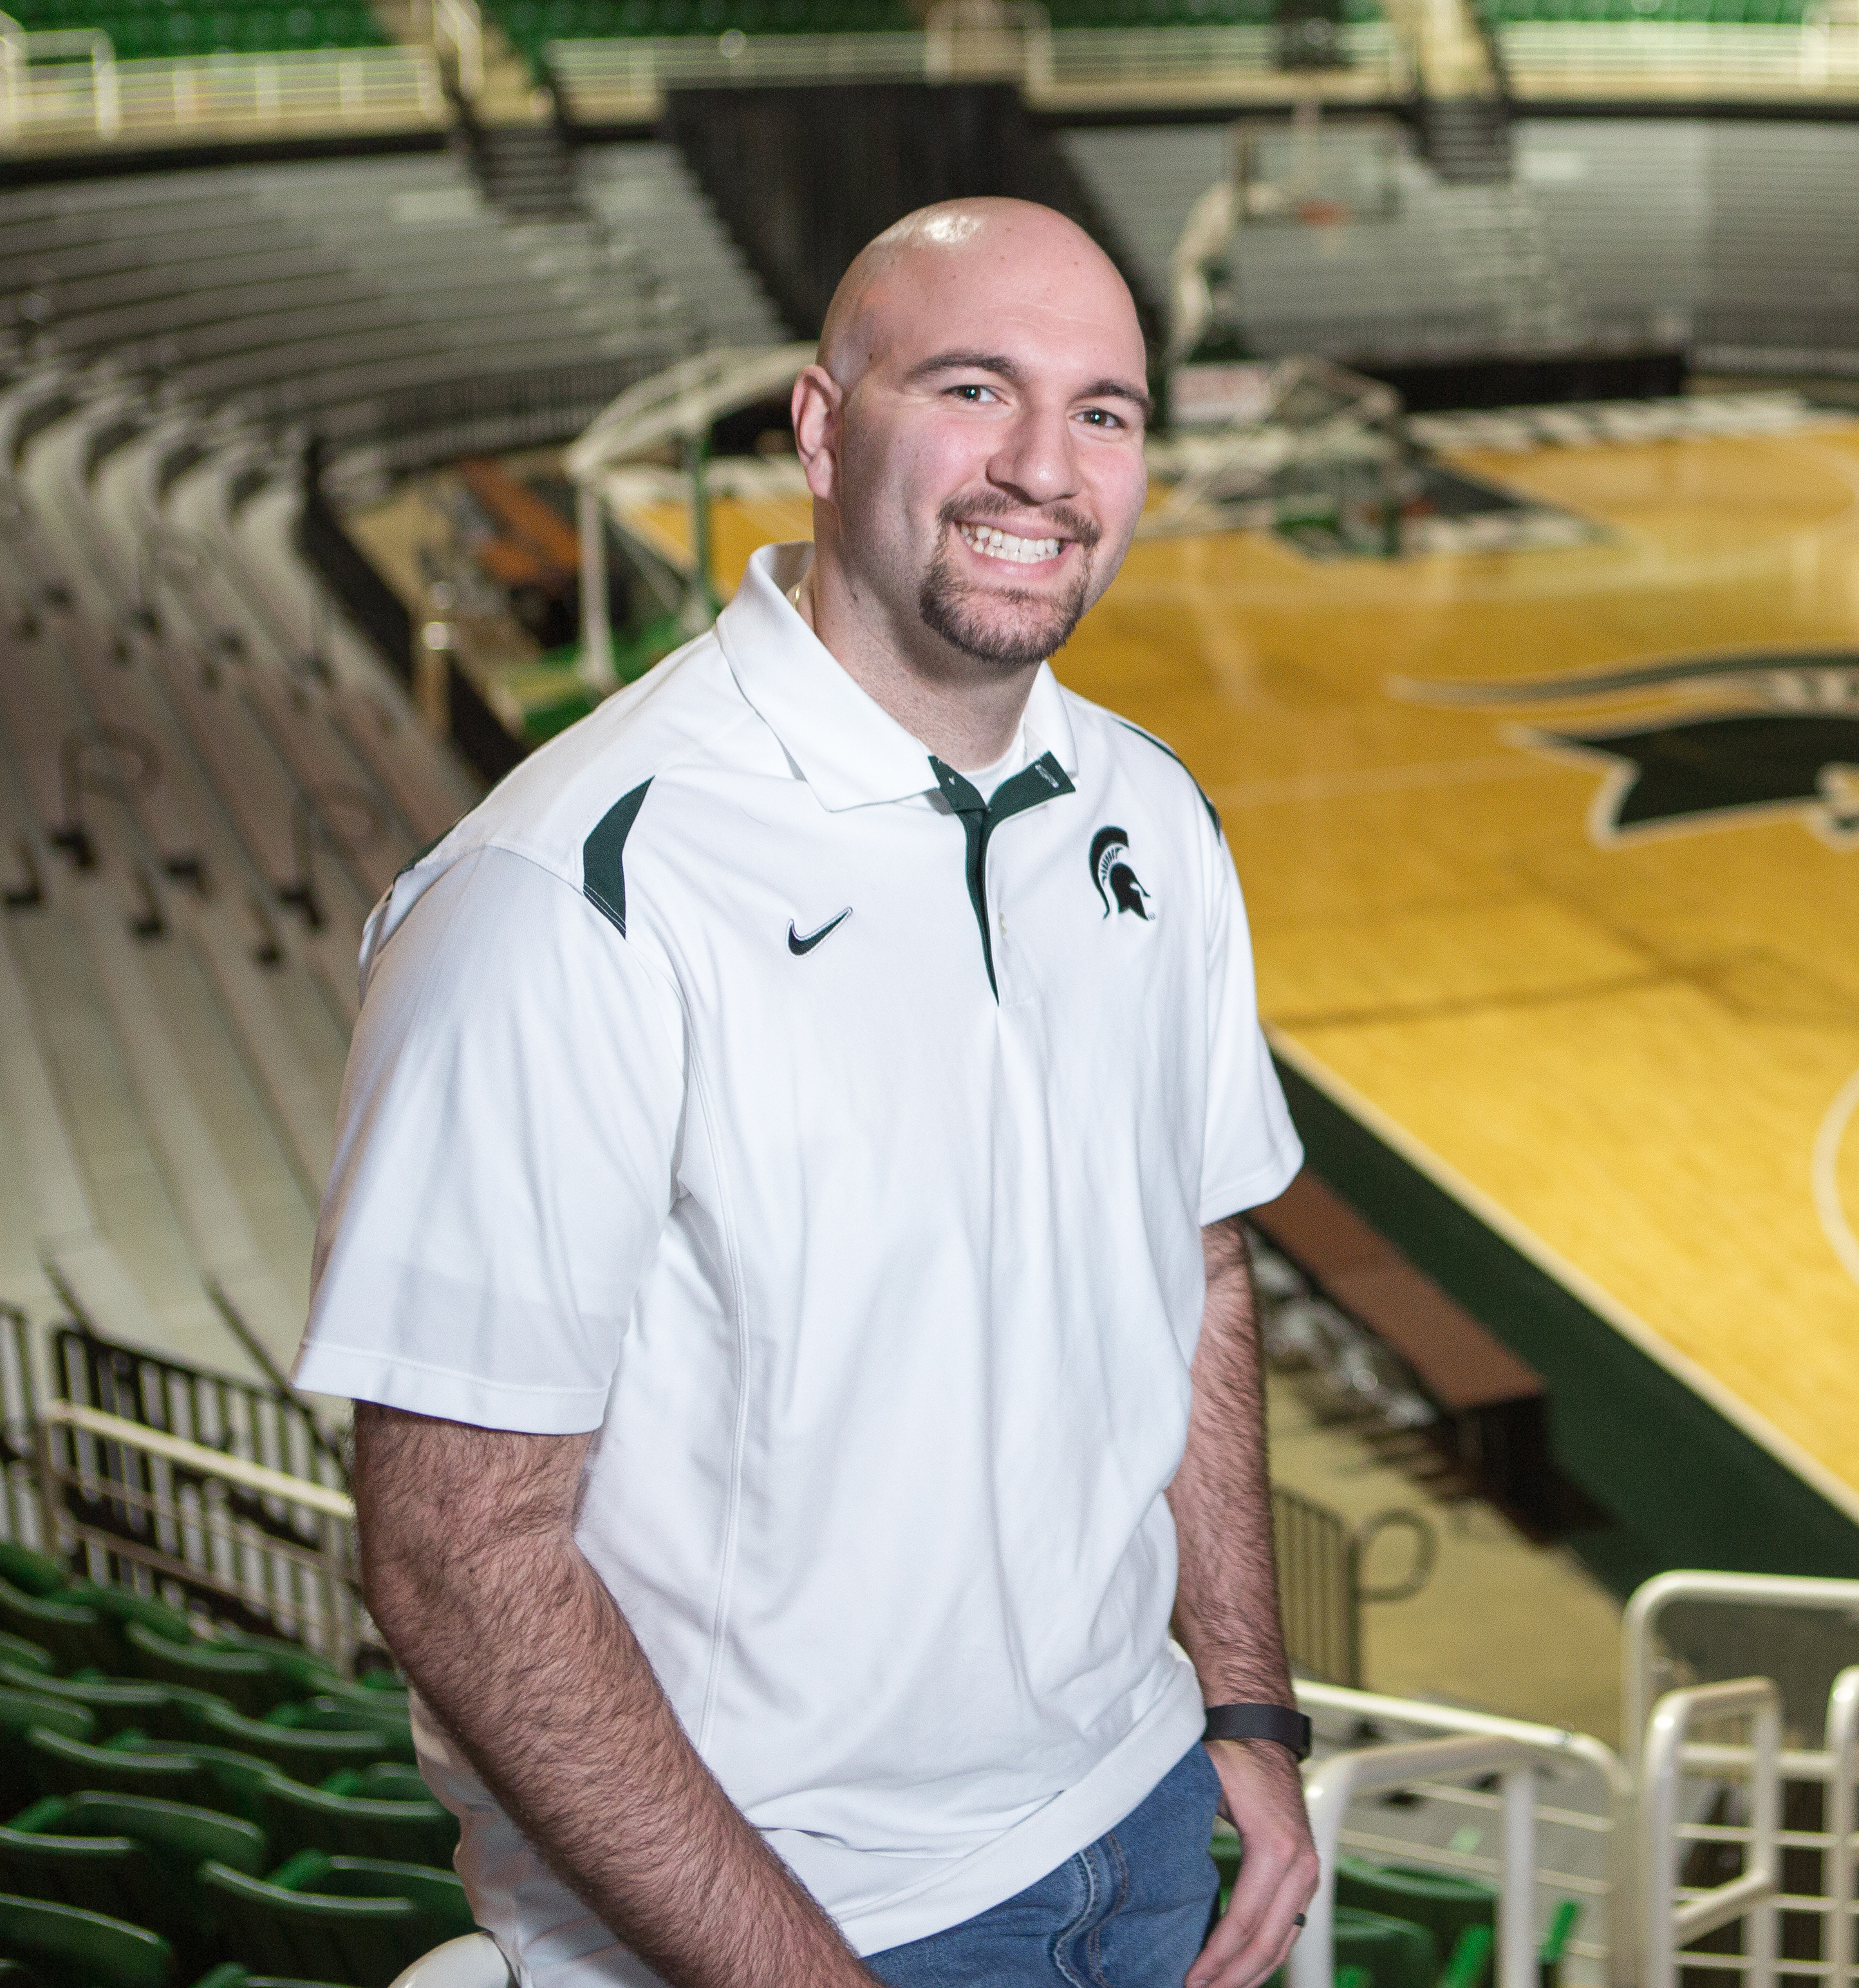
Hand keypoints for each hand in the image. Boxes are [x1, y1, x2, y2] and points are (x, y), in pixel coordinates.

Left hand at [1187, 1738, 1319, 1987]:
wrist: (1261, 1731)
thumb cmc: (1231, 1755)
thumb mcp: (1203, 1782)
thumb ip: (1181, 1822)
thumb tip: (1142, 1858)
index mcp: (1276, 1848)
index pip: (1244, 1920)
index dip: (1216, 1956)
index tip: (1189, 1978)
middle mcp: (1301, 1866)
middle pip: (1267, 1942)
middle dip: (1232, 1976)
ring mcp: (1308, 1873)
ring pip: (1283, 1942)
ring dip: (1251, 1974)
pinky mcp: (1304, 1876)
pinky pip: (1289, 1928)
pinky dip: (1267, 1955)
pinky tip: (1241, 1970)